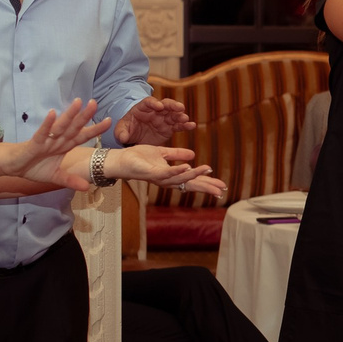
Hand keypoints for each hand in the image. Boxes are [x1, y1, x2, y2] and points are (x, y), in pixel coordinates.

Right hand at [11, 100, 114, 184]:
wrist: (13, 166)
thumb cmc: (33, 166)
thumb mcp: (55, 177)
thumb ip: (71, 180)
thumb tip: (87, 187)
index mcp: (64, 146)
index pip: (82, 136)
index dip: (95, 129)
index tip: (109, 120)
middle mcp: (57, 140)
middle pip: (74, 127)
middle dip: (84, 116)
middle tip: (95, 103)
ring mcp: (46, 140)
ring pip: (60, 127)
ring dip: (68, 115)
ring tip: (78, 102)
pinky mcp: (34, 143)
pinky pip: (42, 133)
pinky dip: (47, 124)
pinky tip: (52, 114)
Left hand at [102, 144, 226, 200]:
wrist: (121, 160)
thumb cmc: (138, 157)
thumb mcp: (162, 153)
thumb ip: (176, 154)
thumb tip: (193, 155)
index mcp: (171, 175)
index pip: (192, 180)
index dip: (206, 182)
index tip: (221, 185)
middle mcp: (167, 180)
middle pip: (190, 184)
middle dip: (206, 185)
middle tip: (221, 188)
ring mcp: (160, 177)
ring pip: (181, 178)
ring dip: (195, 175)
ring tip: (208, 170)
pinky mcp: (152, 172)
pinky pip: (167, 172)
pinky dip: (177, 170)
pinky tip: (188, 166)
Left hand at [114, 97, 194, 147]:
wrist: (134, 138)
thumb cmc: (127, 130)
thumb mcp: (121, 131)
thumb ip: (121, 132)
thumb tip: (123, 137)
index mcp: (142, 108)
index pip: (149, 102)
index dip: (154, 103)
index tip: (159, 106)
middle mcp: (155, 111)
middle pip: (165, 105)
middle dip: (172, 105)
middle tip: (180, 107)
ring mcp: (163, 119)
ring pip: (174, 114)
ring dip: (180, 115)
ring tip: (185, 118)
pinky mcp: (169, 128)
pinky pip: (178, 125)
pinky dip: (185, 125)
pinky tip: (192, 126)